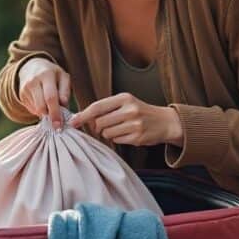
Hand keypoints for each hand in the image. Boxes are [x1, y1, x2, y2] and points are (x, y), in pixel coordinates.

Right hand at [17, 57, 70, 128]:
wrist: (31, 67)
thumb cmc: (52, 74)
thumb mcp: (63, 77)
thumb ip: (65, 91)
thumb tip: (63, 106)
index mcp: (46, 75)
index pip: (50, 97)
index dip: (55, 112)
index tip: (60, 125)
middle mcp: (33, 82)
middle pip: (41, 106)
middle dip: (50, 118)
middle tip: (57, 126)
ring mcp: (25, 89)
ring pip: (37, 110)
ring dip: (46, 114)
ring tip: (53, 110)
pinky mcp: (21, 96)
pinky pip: (32, 109)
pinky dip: (40, 111)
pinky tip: (44, 105)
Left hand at [69, 93, 183, 146]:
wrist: (165, 122)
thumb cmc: (140, 112)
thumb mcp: (125, 103)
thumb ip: (106, 108)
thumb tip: (81, 118)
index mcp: (124, 98)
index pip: (97, 107)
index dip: (83, 115)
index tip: (73, 122)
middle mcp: (130, 110)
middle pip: (99, 123)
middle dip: (97, 127)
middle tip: (105, 125)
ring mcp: (134, 124)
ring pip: (106, 133)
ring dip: (107, 133)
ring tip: (120, 128)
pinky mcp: (137, 137)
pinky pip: (116, 140)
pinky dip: (117, 138)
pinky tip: (127, 134)